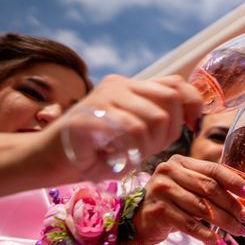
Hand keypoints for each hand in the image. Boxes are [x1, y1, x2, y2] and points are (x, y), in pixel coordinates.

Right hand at [48, 74, 202, 177]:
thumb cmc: (98, 151)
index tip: (192, 125)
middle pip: (169, 100)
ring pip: (153, 118)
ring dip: (148, 146)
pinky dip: (132, 149)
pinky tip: (118, 156)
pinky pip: (130, 130)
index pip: (175, 84)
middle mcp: (119, 85)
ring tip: (130, 155)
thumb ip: (159, 122)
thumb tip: (194, 116)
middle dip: (169, 131)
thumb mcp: (136, 134)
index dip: (193, 103)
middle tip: (150, 149)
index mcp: (131, 87)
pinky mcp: (90, 114)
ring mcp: (103, 97)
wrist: (50, 159)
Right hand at [132, 155, 244, 244]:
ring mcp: (162, 190)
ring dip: (225, 222)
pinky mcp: (158, 211)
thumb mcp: (191, 190)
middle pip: (210, 189)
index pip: (214, 170)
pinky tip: (220, 244)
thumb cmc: (171, 203)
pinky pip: (189, 225)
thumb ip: (215, 190)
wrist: (138, 219)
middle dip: (233, 205)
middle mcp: (169, 172)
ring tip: (239, 231)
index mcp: (181, 162)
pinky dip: (207, 236)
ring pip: (202, 208)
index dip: (235, 183)